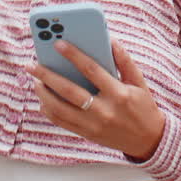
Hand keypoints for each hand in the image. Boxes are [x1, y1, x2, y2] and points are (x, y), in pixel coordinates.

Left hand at [26, 39, 166, 160]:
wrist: (148, 140)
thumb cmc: (143, 106)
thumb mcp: (139, 82)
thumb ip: (125, 61)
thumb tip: (110, 40)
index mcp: (119, 94)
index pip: (92, 70)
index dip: (73, 55)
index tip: (57, 44)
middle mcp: (104, 111)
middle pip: (69, 90)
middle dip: (48, 76)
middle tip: (32, 65)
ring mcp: (93, 125)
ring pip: (60, 109)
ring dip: (44, 94)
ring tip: (35, 81)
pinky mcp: (87, 134)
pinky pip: (62, 122)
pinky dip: (49, 110)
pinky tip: (43, 99)